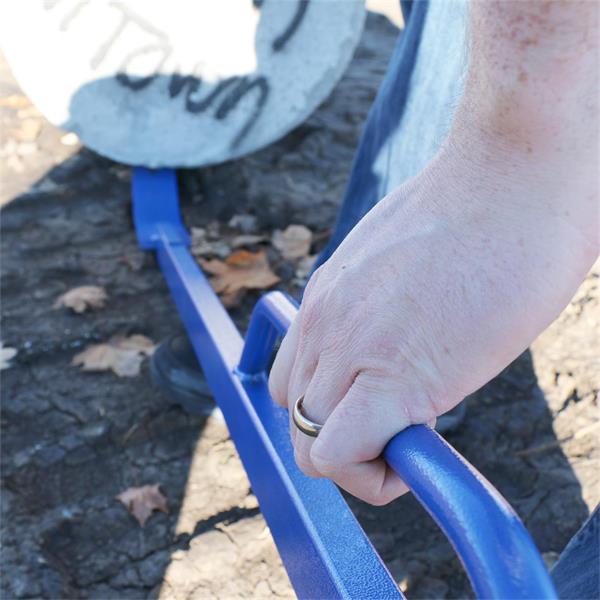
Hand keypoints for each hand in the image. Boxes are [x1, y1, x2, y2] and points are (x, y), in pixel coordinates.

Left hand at [268, 146, 596, 504]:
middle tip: (405, 426)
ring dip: (360, 461)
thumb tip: (408, 342)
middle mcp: (323, 324)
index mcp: (326, 299)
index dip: (336, 408)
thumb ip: (386, 306)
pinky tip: (424, 449)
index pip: (295, 380)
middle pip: (297, 420)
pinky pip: (343, 457)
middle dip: (347, 440)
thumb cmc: (479, 211)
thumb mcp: (404, 262)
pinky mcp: (393, 375)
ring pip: (310, 449)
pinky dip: (376, 474)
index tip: (385, 406)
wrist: (515, 171)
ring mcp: (348, 348)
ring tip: (416, 435)